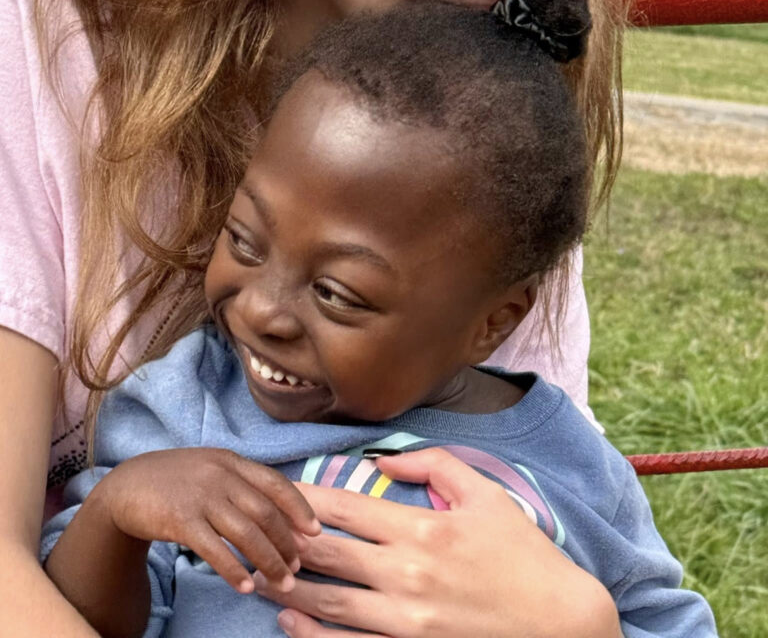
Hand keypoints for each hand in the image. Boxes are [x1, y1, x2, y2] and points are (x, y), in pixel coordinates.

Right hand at [94, 448, 320, 593]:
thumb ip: (240, 482)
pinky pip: (215, 550)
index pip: (276, 483)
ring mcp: (201, 497)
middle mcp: (220, 475)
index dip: (299, 507)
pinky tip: (246, 588)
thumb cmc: (175, 481)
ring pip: (246, 533)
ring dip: (268, 562)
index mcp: (231, 461)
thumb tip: (278, 511)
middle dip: (287, 543)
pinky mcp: (181, 520)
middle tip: (299, 567)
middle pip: (265, 512)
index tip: (316, 532)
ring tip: (282, 583)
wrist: (126, 487)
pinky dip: (234, 571)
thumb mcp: (211, 469)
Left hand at [252, 447, 619, 637]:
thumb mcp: (485, 494)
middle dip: (284, 544)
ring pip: (328, 603)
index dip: (304, 499)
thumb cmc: (522, 554)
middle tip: (255, 534)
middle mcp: (407, 574)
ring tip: (258, 577)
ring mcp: (406, 620)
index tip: (279, 492)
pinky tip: (291, 623)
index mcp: (422, 528)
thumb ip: (434, 466)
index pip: (345, 508)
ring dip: (288, 589)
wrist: (560, 622)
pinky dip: (314, 636)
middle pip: (327, 555)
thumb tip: (383, 460)